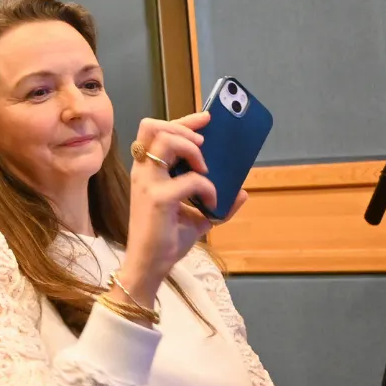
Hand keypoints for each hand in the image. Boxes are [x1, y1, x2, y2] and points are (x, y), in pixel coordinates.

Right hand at [115, 110, 235, 309]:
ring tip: (206, 169)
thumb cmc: (166, 240)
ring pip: (167, 141)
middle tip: (204, 145)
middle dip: (186, 128)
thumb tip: (242, 192)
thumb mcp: (195, 216)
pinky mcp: (158, 198)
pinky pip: (190, 179)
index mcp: (147, 171)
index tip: (206, 119)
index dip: (182, 121)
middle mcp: (143, 172)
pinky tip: (212, 202)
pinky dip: (208, 187)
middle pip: (156, 127)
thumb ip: (216, 202)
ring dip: (193, 150)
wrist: (149, 266)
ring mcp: (148, 183)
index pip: (156, 131)